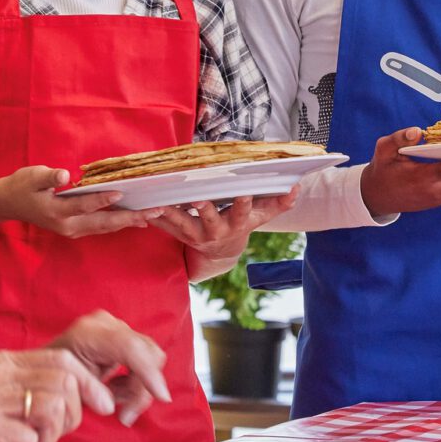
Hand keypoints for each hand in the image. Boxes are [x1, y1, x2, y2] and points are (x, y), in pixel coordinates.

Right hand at [0, 165, 164, 237]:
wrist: (10, 203)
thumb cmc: (22, 186)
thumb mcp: (32, 176)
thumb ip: (49, 177)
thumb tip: (65, 175)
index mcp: (57, 211)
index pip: (84, 205)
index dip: (102, 199)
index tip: (121, 192)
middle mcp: (68, 225)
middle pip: (103, 223)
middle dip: (130, 218)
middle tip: (154, 211)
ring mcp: (73, 230)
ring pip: (106, 228)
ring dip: (130, 221)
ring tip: (153, 215)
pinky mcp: (77, 229)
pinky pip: (102, 227)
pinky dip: (120, 222)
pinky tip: (136, 219)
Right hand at [0, 347, 115, 441]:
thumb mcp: (11, 399)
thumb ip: (42, 388)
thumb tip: (95, 395)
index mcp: (5, 362)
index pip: (62, 360)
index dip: (90, 383)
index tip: (104, 404)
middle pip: (65, 384)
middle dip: (70, 415)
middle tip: (48, 432)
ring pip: (53, 410)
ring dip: (46, 436)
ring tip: (21, 440)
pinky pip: (29, 440)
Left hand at [49, 310, 171, 426]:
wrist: (45, 369)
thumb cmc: (54, 379)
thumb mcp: (72, 389)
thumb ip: (98, 395)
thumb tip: (122, 411)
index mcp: (90, 333)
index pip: (131, 348)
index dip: (149, 373)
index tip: (161, 397)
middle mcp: (107, 324)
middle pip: (147, 354)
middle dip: (143, 387)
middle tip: (125, 414)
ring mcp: (115, 327)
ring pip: (150, 358)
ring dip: (138, 386)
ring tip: (115, 400)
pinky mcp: (121, 336)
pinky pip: (143, 359)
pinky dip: (135, 380)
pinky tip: (115, 389)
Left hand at [149, 192, 297, 263]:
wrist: (221, 253)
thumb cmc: (241, 226)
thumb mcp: (260, 217)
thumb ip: (278, 204)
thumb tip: (296, 188)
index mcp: (235, 224)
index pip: (242, 212)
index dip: (243, 203)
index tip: (243, 192)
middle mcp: (215, 231)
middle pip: (209, 219)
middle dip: (204, 208)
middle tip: (198, 196)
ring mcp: (195, 235)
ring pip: (181, 224)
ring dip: (170, 214)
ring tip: (160, 202)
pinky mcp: (179, 235)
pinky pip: (165, 227)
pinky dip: (154, 218)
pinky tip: (143, 206)